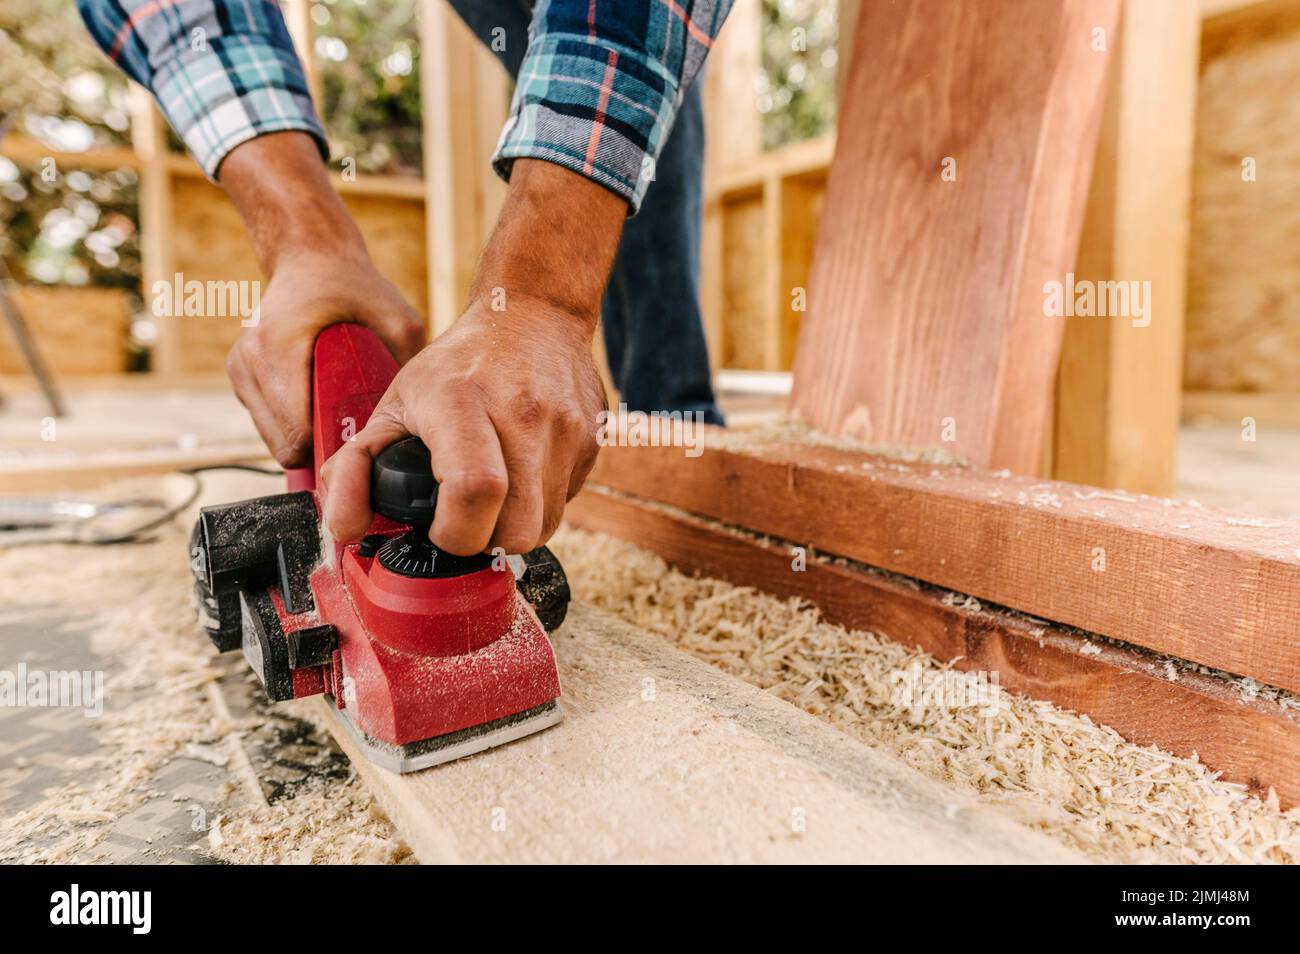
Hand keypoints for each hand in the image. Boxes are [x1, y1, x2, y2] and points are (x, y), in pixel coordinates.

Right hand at [226, 251, 424, 465]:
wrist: (309, 255)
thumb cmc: (352, 285)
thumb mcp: (397, 318)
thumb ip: (407, 362)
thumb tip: (422, 412)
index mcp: (278, 348)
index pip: (296, 433)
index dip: (331, 450)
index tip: (360, 448)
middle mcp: (249, 362)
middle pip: (283, 445)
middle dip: (320, 447)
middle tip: (356, 433)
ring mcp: (240, 371)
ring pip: (273, 439)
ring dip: (306, 435)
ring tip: (339, 413)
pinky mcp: (240, 377)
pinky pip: (268, 423)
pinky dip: (294, 422)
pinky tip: (320, 400)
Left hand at [322, 297, 605, 554]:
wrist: (534, 313)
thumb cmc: (458, 365)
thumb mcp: (394, 402)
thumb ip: (355, 466)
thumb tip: (343, 526)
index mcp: (463, 401)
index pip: (475, 491)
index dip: (455, 533)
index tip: (439, 529)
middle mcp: (522, 414)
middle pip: (517, 528)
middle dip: (486, 543)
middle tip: (464, 520)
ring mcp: (565, 428)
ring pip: (544, 527)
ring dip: (513, 528)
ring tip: (491, 498)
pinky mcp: (591, 441)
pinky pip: (565, 503)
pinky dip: (538, 505)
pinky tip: (519, 474)